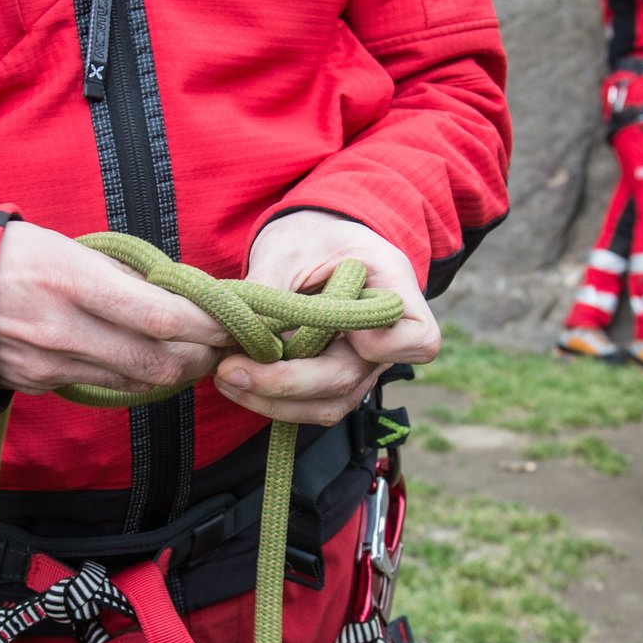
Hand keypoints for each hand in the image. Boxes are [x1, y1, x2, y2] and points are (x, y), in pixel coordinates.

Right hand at [0, 221, 232, 394]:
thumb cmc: (12, 256)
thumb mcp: (69, 249)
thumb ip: (123, 277)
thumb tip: (180, 295)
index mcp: (72, 281)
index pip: (159, 315)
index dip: (206, 324)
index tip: (233, 322)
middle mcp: (62, 329)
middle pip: (157, 362)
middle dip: (200, 358)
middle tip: (221, 345)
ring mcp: (49, 364)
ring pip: (136, 383)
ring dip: (173, 372)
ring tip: (193, 353)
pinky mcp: (38, 385)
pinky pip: (103, 386)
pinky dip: (133, 377)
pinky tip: (143, 359)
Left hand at [214, 212, 437, 425]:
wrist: (312, 244)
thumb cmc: (311, 237)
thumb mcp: (292, 246)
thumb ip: (273, 287)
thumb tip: (240, 330)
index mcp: (395, 292)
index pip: (418, 339)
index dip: (381, 345)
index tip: (336, 321)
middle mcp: (387, 338)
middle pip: (352, 378)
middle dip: (289, 382)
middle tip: (231, 370)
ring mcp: (362, 365)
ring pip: (330, 403)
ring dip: (274, 401)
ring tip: (225, 376)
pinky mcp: (334, 380)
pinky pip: (311, 405)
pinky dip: (272, 401)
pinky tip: (235, 382)